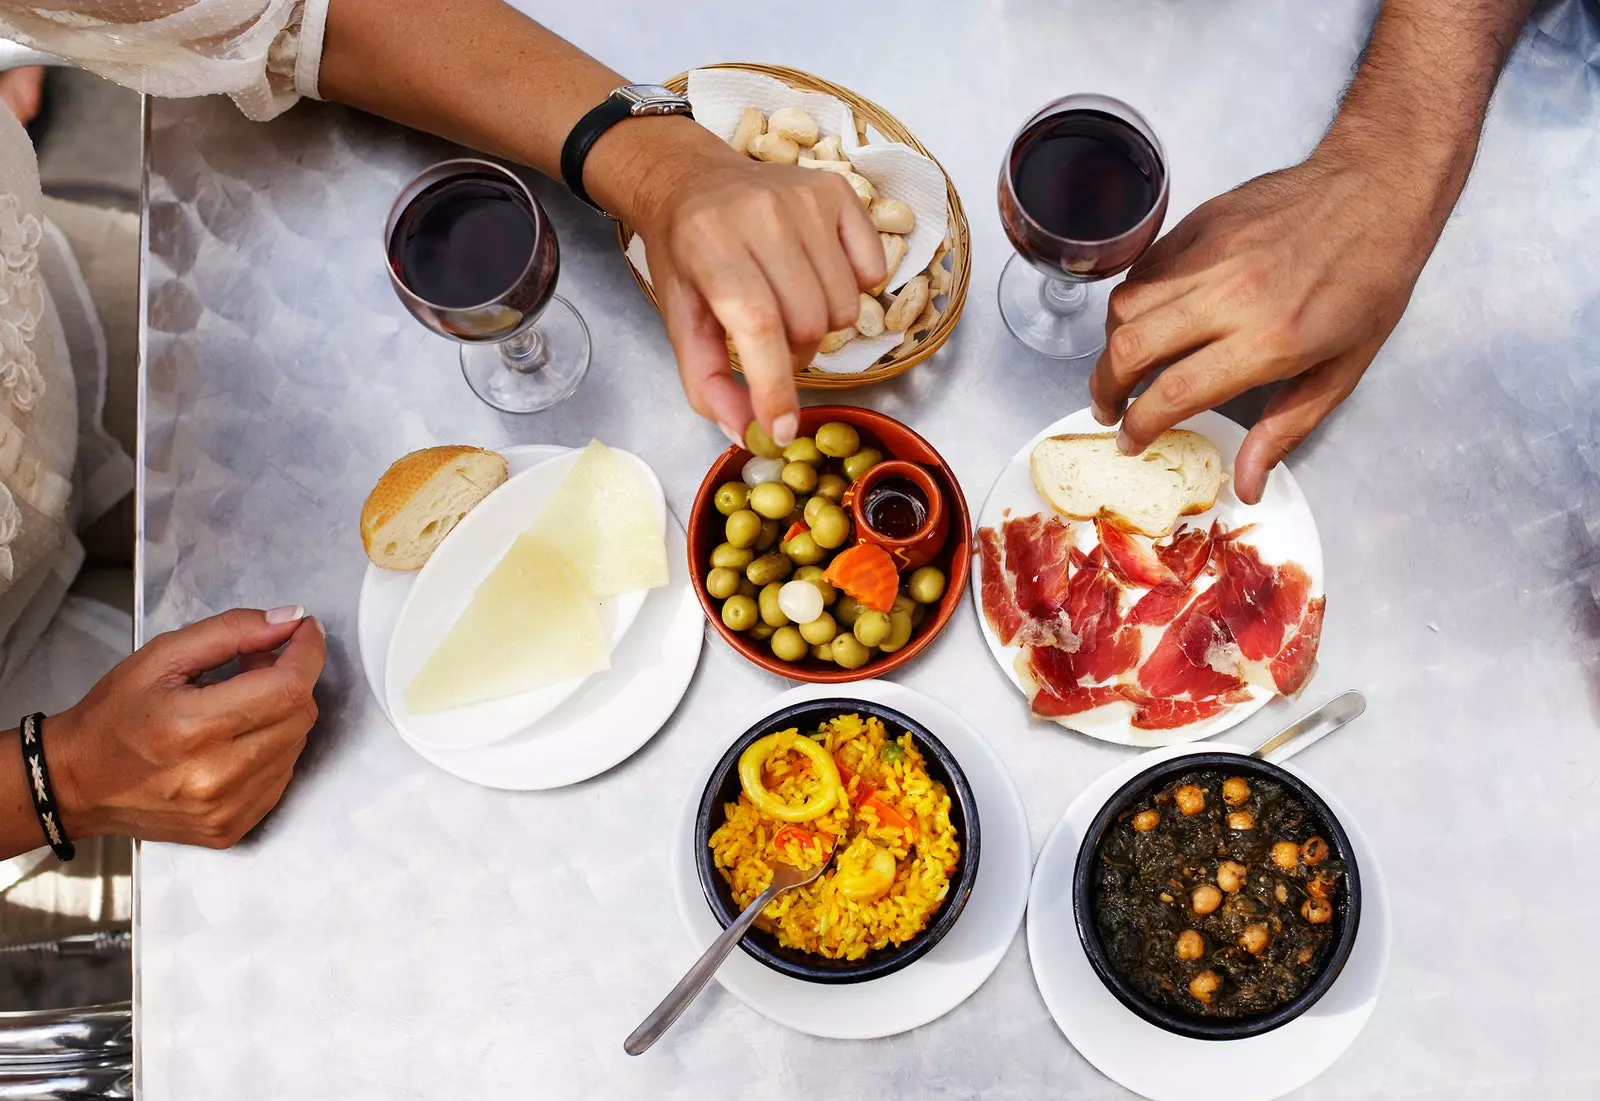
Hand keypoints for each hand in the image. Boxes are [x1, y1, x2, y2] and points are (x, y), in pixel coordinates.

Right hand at [50, 607, 325, 847]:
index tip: (305, 631)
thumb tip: (291, 619)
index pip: (288, 687)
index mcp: (193, 728)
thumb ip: (232, 631)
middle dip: (291, 679)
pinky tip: (239, 738)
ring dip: (282, 714)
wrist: (77, 783)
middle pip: (299, 714)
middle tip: (258, 663)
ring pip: (296, 745)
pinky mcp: (233, 827)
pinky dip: (273, 748)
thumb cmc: (114, 716)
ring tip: (242, 702)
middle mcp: (215, 776)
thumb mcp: (162, 656)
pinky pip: (282, 776)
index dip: (308, 652)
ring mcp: (227, 808)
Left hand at [631, 145, 884, 446]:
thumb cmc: (686, 257)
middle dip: (793, 353)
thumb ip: (707, 383)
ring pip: (843, 306)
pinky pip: (873, 271)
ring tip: (791, 305)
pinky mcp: (837, 191)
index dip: (775, 385)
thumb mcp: (680, 321)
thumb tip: (748, 433)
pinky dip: (852, 287)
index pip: (758, 324)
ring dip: (821, 325)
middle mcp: (760, 213)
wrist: (692, 180)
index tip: (782, 428)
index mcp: (708, 244)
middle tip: (770, 340)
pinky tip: (818, 275)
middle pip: (809, 324)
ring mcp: (804, 198)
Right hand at [1089, 148, 1439, 502]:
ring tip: (1125, 364)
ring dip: (1114, 344)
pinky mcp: (1200, 224)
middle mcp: (1228, 296)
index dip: (1140, 425)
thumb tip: (1246, 485)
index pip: (1174, 392)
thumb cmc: (1370, 282)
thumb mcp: (1343, 370)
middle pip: (1130, 349)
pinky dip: (1132, 300)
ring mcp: (1209, 255)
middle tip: (1109, 408)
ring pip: (1125, 306)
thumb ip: (1285, 429)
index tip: (1131, 441)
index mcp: (1267, 340)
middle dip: (1105, 389)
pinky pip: (1143, 269)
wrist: (1377, 191)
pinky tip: (1147, 317)